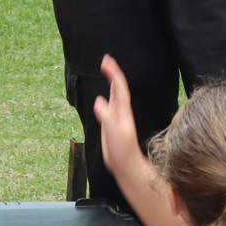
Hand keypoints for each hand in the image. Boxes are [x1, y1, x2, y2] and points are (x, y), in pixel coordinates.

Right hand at [90, 56, 145, 183]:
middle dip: (112, 73)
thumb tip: (99, 101)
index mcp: (122, 111)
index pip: (119, 87)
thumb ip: (107, 117)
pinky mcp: (111, 125)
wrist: (125, 164)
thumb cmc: (122, 150)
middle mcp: (120, 112)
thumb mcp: (114, 132)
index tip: (107, 61)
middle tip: (106, 60)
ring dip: (110, 83)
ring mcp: (116, 118)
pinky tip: (101, 100)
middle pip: (117, 88)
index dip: (114, 73)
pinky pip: (108, 108)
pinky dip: (105, 99)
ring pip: (114, 96)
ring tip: (106, 72)